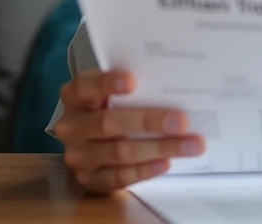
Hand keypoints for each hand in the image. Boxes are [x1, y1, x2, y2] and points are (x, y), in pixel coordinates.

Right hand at [53, 69, 205, 193]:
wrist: (89, 138)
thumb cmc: (110, 105)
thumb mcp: (112, 91)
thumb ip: (133, 87)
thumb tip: (171, 83)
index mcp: (74, 96)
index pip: (85, 86)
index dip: (106, 83)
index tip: (133, 81)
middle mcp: (71, 126)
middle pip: (107, 123)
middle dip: (148, 121)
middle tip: (181, 121)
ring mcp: (77, 156)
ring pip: (119, 152)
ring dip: (158, 148)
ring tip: (190, 145)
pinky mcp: (89, 179)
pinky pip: (118, 177)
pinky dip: (145, 170)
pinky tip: (166, 163)